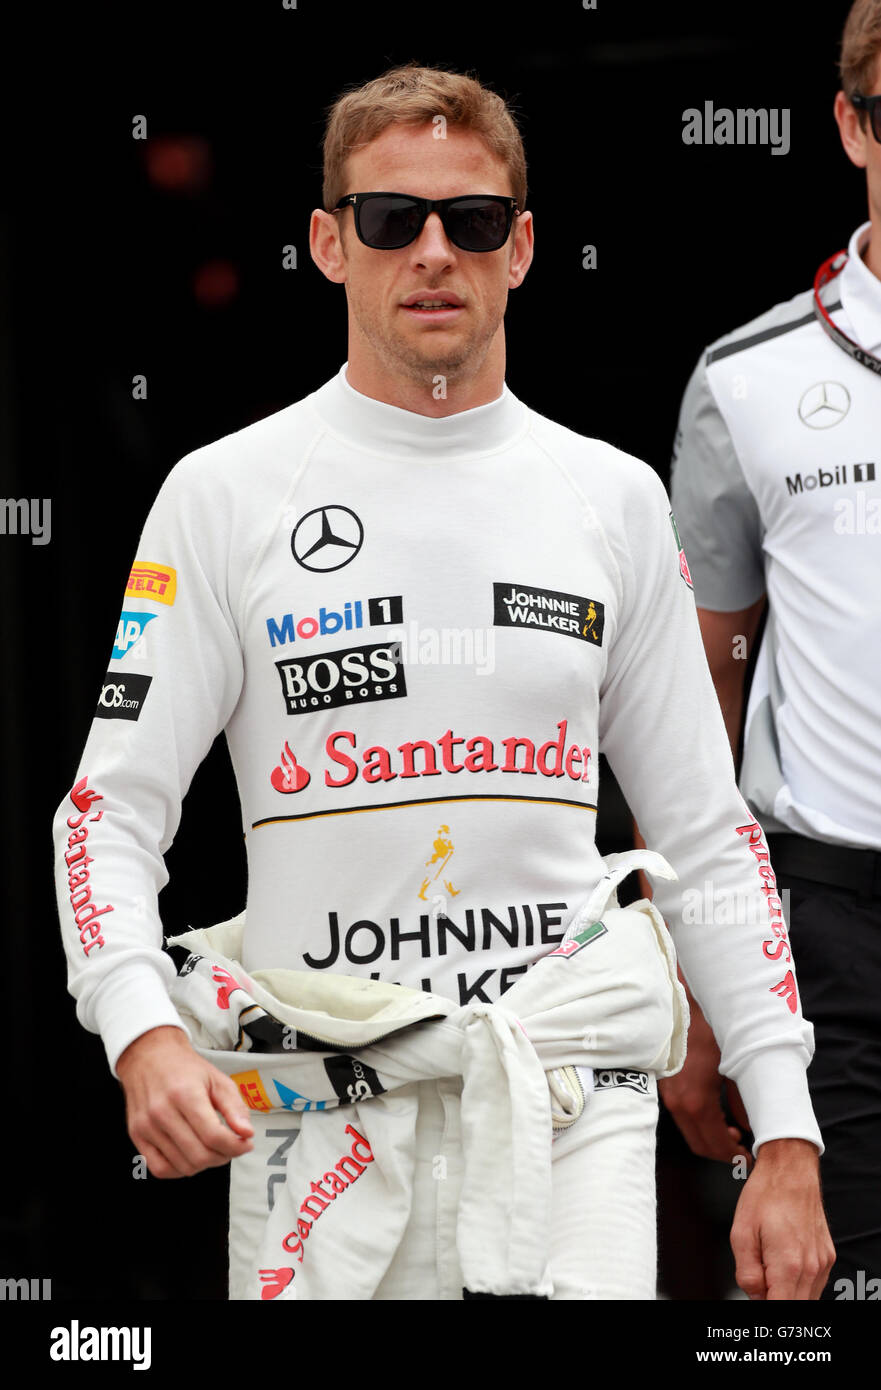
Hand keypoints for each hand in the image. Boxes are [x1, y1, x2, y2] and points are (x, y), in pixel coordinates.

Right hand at [116, 1025, 254, 1177]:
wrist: (149, 1057)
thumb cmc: (184, 1068)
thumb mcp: (217, 1079)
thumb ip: (235, 1108)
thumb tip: (246, 1133)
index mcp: (185, 1094)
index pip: (214, 1136)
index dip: (235, 1146)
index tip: (245, 1144)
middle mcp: (162, 1112)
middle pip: (199, 1155)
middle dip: (223, 1157)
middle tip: (231, 1147)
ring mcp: (146, 1127)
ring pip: (183, 1166)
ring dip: (205, 1164)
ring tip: (213, 1149)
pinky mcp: (137, 1136)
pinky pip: (160, 1169)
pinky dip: (180, 1170)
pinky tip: (191, 1156)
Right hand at [659, 990, 752, 1166]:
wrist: (680, 1003)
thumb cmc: (710, 1029)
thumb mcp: (736, 1064)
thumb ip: (743, 1102)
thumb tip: (749, 1126)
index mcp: (696, 1101)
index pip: (715, 1144)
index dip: (734, 1155)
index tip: (748, 1156)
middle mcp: (677, 1104)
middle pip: (699, 1145)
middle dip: (722, 1152)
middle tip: (743, 1148)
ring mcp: (667, 1096)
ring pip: (689, 1132)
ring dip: (710, 1137)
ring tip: (732, 1130)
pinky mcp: (664, 1086)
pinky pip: (681, 1116)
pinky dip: (699, 1123)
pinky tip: (715, 1113)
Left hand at [730, 1139, 834, 1299]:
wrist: (791, 1169)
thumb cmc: (765, 1195)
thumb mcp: (740, 1233)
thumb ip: (746, 1272)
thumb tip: (754, 1295)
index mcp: (788, 1265)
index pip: (779, 1308)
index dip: (763, 1307)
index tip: (755, 1296)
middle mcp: (810, 1267)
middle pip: (794, 1306)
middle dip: (773, 1298)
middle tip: (758, 1277)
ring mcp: (822, 1263)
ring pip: (806, 1298)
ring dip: (786, 1291)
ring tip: (769, 1263)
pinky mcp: (827, 1256)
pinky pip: (814, 1284)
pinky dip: (798, 1282)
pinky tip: (783, 1261)